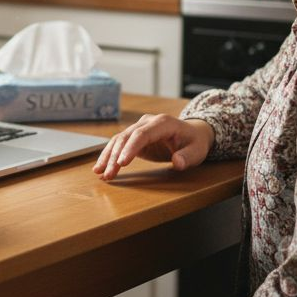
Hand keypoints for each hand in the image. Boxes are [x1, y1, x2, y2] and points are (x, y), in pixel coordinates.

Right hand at [93, 115, 213, 180]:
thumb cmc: (195, 143)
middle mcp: (147, 122)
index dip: (131, 148)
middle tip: (108, 174)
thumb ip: (187, 157)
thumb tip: (177, 162)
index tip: (121, 164)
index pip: (142, 134)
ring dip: (108, 157)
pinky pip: (119, 145)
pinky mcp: (134, 137)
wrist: (192, 134)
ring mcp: (139, 128)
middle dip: (115, 156)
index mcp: (163, 123)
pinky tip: (101, 168)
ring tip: (100, 173)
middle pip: (126, 137)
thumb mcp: (197, 151)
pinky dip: (110, 156)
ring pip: (119, 140)